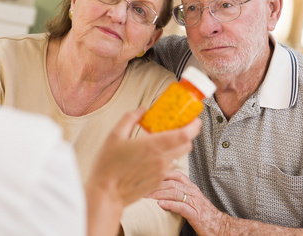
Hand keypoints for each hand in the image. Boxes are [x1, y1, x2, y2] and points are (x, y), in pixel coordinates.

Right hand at [85, 109, 200, 235]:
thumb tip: (142, 109)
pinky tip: (153, 155)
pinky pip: (169, 166)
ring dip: (177, 146)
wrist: (107, 193)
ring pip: (178, 155)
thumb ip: (130, 118)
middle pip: (187, 145)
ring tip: (164, 140)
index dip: (193, 126)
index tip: (195, 119)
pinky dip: (167, 157)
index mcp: (152, 146)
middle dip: (188, 134)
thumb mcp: (114, 135)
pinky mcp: (158, 181)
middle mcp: (161, 159)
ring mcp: (161, 172)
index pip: (184, 135)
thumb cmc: (108, 165)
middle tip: (181, 126)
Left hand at [147, 170, 227, 235]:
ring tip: (148, 196)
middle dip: (156, 185)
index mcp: (192, 188)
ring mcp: (195, 202)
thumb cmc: (204, 214)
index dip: (162, 174)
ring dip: (159, 194)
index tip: (149, 176)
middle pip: (172, 183)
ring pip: (175, 192)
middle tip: (143, 188)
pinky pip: (181, 207)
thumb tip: (164, 191)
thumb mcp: (193, 200)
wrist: (221, 226)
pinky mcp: (195, 214)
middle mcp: (193, 192)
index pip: (176, 175)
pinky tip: (160, 205)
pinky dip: (170, 204)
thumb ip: (182, 193)